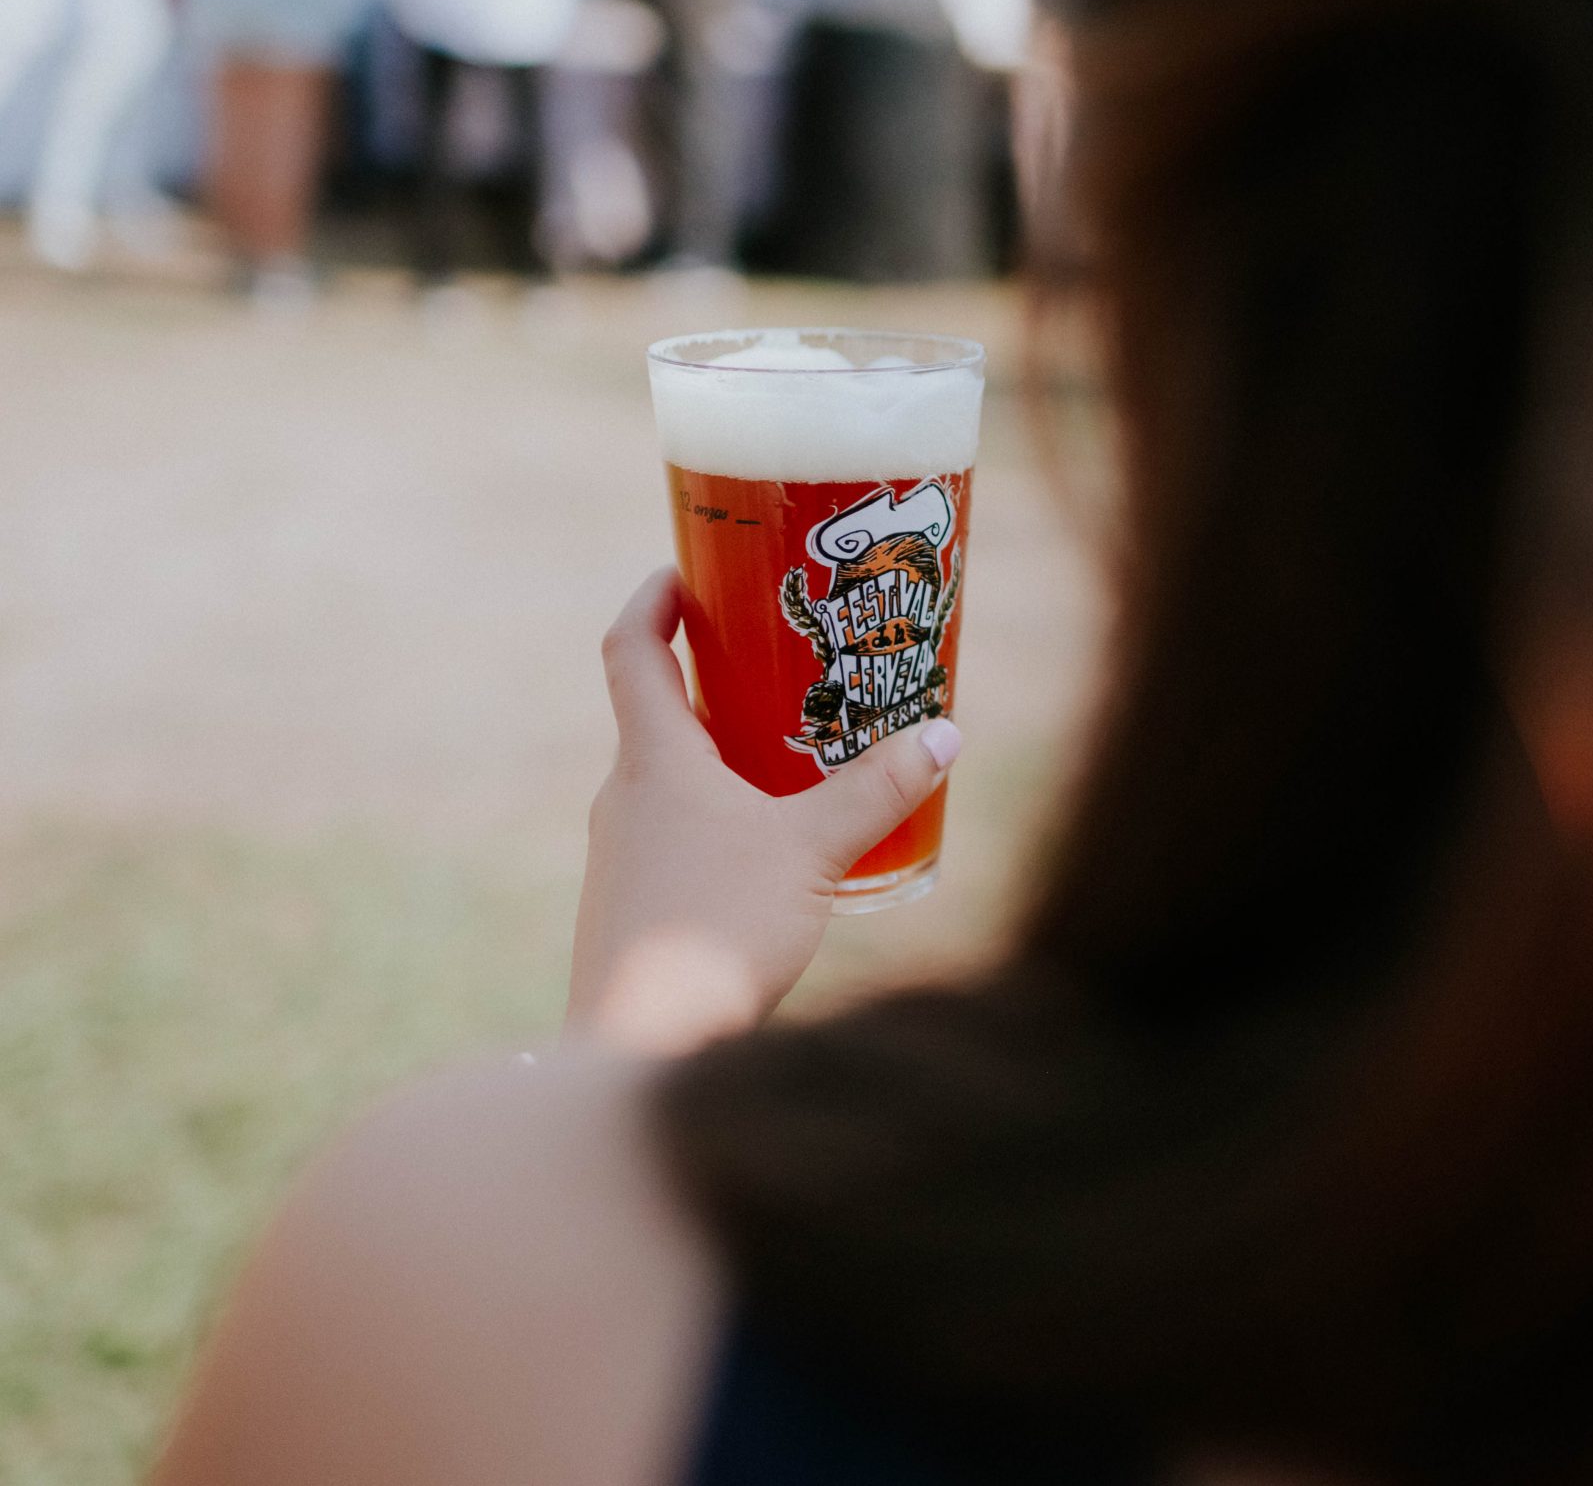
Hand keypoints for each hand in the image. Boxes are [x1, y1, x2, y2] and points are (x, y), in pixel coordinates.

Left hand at [568, 570, 961, 1052]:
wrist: (640, 1047)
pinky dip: (722, 816)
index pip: (631, 650)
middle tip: (782, 661)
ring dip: (724, 754)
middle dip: (716, 680)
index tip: (687, 570)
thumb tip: (945, 733)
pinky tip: (777, 847)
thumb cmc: (718, 930)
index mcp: (653, 759)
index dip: (653, 600)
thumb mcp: (814, 850)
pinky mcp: (635, 907)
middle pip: (658, 714)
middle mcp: (623, 796)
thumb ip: (880, 790)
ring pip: (671, 780)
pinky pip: (677, 834)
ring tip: (798, 753)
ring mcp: (622, 855)